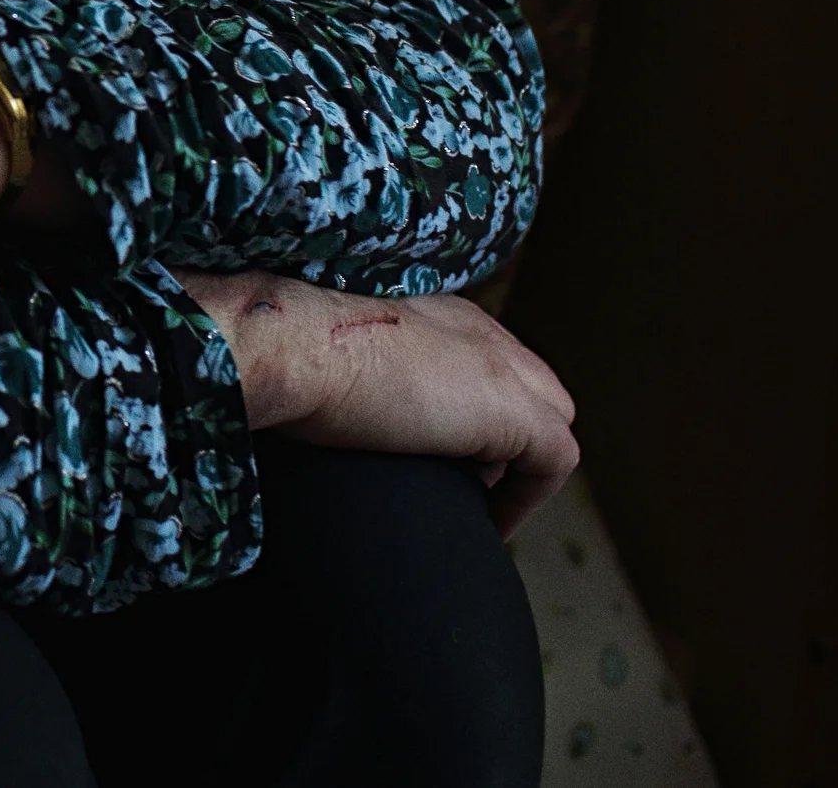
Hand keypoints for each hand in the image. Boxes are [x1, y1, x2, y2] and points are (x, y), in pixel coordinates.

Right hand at [180, 271, 578, 537]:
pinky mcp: (517, 414)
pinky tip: (484, 526)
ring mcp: (504, 369)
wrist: (293, 345)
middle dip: (501, 440)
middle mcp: (479, 330)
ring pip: (546, 425)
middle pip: (529, 391)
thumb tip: (323, 408)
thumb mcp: (323, 352)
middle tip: (454, 486)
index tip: (432, 453)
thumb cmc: (284, 348)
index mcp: (436, 311)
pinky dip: (525, 500)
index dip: (465, 412)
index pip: (481, 363)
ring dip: (512, 468)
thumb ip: (346, 369)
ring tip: (466, 509)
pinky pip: (553, 465)